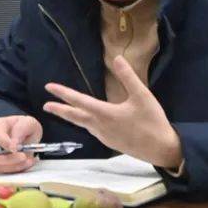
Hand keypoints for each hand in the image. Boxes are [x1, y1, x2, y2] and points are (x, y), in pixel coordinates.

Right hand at [0, 115, 42, 173]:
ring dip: (14, 166)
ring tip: (28, 161)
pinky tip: (27, 163)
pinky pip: (4, 172)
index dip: (5, 143)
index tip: (16, 148)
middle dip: (8, 159)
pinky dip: (17, 170)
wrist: (27, 135)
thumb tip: (14, 144)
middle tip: (23, 157)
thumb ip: (21, 129)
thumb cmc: (25, 127)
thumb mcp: (28, 122)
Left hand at [43, 55, 182, 168]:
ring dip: (71, 116)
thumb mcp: (142, 95)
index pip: (79, 101)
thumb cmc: (153, 121)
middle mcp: (100, 126)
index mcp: (105, 113)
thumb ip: (128, 77)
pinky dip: (84, 123)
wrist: (162, 149)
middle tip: (45, 105)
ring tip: (62, 111)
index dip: (63, 93)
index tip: (49, 87)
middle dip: (59, 109)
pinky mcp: (110, 143)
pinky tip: (86, 121)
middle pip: (74, 116)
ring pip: (82, 124)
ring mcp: (104, 136)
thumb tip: (117, 58)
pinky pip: (92, 130)